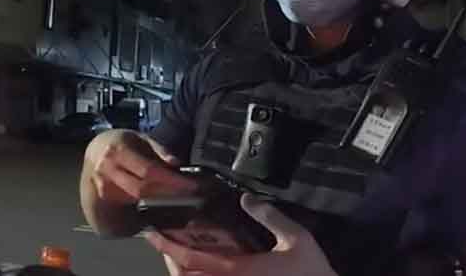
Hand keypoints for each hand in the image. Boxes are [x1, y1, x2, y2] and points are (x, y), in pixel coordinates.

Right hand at [85, 130, 198, 204]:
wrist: (96, 150)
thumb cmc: (122, 142)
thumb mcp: (141, 138)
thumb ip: (159, 149)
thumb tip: (176, 163)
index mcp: (118, 151)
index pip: (148, 170)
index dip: (171, 180)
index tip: (191, 185)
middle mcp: (108, 170)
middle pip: (143, 189)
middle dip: (169, 192)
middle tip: (190, 192)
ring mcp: (104, 185)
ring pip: (139, 198)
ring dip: (162, 198)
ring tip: (180, 193)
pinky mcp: (106, 197)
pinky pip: (133, 201)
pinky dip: (149, 200)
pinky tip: (162, 196)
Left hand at [146, 194, 337, 275]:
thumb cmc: (312, 272)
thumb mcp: (296, 238)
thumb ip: (269, 216)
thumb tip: (246, 198)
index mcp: (238, 269)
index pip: (191, 258)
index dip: (168, 246)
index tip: (152, 234)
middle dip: (172, 261)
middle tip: (165, 241)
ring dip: (186, 271)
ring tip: (181, 253)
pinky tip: (205, 266)